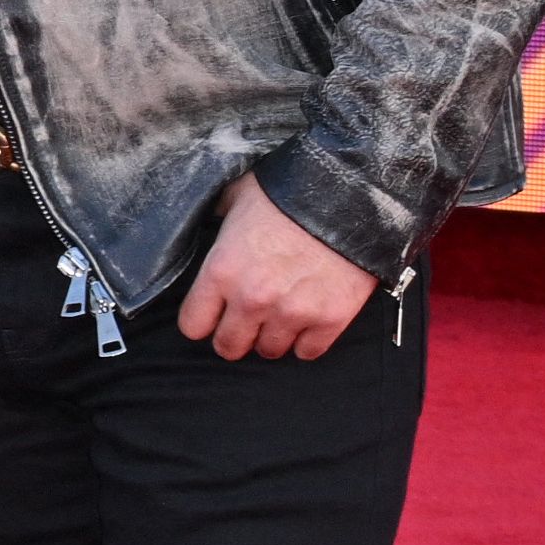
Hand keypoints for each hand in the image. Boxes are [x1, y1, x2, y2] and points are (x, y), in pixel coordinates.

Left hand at [175, 170, 376, 360]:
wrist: (351, 195)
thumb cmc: (289, 192)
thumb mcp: (237, 197)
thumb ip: (218, 219)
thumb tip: (209, 217)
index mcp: (221, 271)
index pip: (193, 325)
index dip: (202, 321)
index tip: (213, 315)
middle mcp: (252, 299)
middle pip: (229, 346)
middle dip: (235, 335)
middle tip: (246, 322)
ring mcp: (292, 312)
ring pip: (269, 352)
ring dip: (272, 337)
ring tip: (279, 317)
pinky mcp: (330, 319)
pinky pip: (308, 351)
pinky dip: (307, 340)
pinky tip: (307, 321)